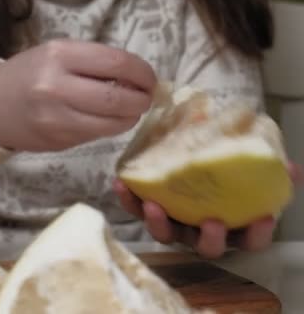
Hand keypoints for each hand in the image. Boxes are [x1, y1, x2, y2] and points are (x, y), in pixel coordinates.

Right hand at [0, 39, 156, 151]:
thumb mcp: (56, 54)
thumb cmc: (27, 75)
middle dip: (141, 100)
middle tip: (146, 98)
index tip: (149, 78)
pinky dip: (110, 128)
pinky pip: (96, 135)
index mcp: (59, 56)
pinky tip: (107, 120)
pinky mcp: (58, 141)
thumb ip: (92, 62)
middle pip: (117, 98)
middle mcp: (57, 87)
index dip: (142, 73)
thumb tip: (135, 77)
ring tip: (131, 110)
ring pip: (111, 123)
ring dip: (130, 117)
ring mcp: (56, 119)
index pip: (116, 63)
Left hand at [114, 161, 303, 258]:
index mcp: (230, 225)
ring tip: (152, 204)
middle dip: (210, 239)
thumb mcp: (245, 170)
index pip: (249, 240)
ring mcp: (175, 224)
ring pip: (166, 234)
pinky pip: (136, 210)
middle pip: (206, 247)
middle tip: (212, 222)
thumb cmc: (220, 174)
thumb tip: (292, 169)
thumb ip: (268, 172)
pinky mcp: (150, 211)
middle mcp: (201, 231)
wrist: (187, 161)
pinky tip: (122, 183)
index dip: (256, 234)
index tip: (263, 219)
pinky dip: (128, 199)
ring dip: (158, 222)